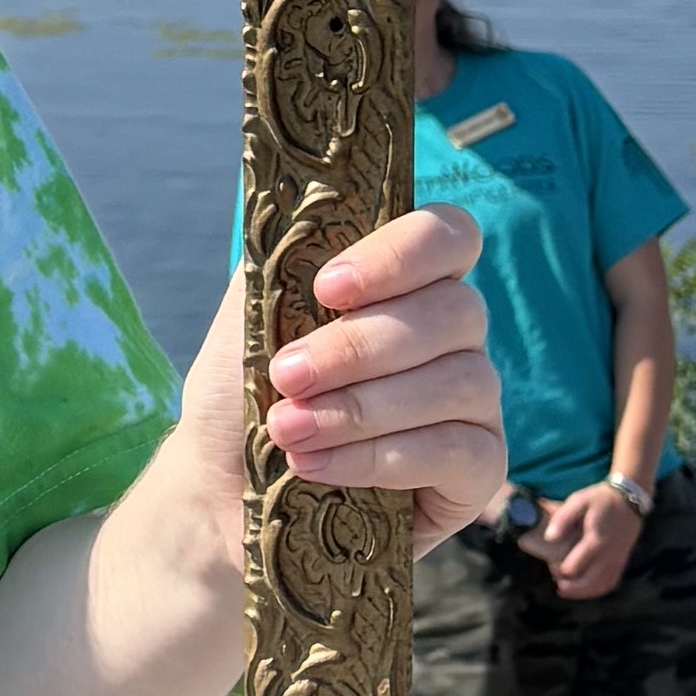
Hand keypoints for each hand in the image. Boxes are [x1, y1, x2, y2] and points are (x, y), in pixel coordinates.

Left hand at [185, 205, 508, 559]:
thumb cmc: (241, 397)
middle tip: (286, 376)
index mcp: (405, 285)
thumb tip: (310, 203)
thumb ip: (290, 260)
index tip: (327, 287)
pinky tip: (320, 469)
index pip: (449, 236)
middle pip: (455, 311)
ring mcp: (473, 404)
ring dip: (362, 407)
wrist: (220, 492)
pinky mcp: (476, 473)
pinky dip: (383, 457)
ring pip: (459, 381)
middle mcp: (452, 336)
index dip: (400, 254)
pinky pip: (462, 452)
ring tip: (288, 430)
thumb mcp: (254, 317)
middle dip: (359, 347)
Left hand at [536, 479, 648, 602]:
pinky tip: (584, 588)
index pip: (574, 568)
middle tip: (557, 579)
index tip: (551, 563)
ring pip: (600, 587)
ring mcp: (617, 561)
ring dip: (581, 592)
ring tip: (566, 588)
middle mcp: (608, 556)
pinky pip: (610, 583)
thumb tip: (549, 538)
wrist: (629, 499)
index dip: (559, 570)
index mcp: (596, 541)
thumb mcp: (579, 500)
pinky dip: (596, 590)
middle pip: (587, 583)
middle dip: (569, 586)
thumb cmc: (600, 499)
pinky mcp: (622, 562)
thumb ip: (562, 519)